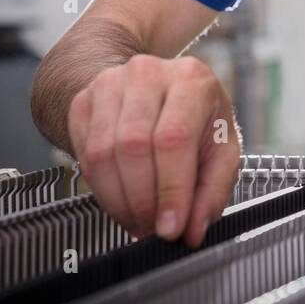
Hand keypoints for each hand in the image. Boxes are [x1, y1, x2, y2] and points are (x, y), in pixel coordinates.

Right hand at [67, 54, 239, 247]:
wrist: (154, 91)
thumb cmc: (195, 120)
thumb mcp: (221, 149)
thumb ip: (213, 190)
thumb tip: (194, 229)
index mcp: (191, 80)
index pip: (174, 138)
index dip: (170, 189)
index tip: (170, 227)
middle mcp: (148, 74)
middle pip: (134, 146)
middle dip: (142, 200)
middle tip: (152, 228)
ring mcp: (110, 83)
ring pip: (103, 153)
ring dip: (119, 200)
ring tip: (137, 220)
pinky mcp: (83, 101)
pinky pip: (83, 154)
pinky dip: (100, 189)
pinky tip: (120, 198)